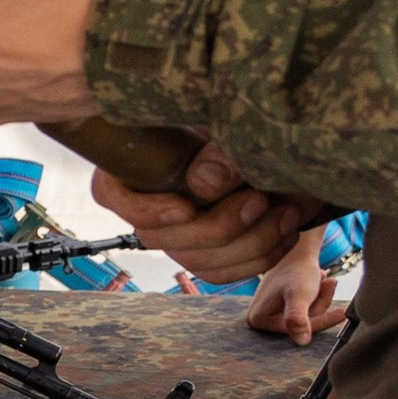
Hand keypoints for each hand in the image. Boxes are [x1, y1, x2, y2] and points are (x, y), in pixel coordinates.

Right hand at [88, 141, 323, 283]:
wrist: (269, 146)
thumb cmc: (237, 125)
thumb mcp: (226, 127)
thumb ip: (215, 150)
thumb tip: (204, 183)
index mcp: (129, 165)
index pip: (112, 194)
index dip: (146, 211)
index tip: (186, 209)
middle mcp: (145, 206)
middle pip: (161, 237)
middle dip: (217, 227)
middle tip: (259, 200)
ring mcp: (173, 236)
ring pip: (197, 261)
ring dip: (249, 244)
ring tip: (286, 213)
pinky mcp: (202, 256)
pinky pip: (221, 273)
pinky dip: (258, 258)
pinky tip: (286, 232)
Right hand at [244, 244, 340, 341]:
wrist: (298, 247)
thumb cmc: (298, 269)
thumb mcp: (299, 294)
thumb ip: (298, 318)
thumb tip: (301, 341)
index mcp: (257, 319)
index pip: (294, 331)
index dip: (319, 321)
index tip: (342, 313)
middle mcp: (258, 319)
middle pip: (299, 325)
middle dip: (319, 306)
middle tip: (329, 283)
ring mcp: (268, 313)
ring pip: (304, 317)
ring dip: (320, 300)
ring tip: (325, 280)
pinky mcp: (278, 307)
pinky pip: (304, 311)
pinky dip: (316, 298)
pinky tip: (321, 282)